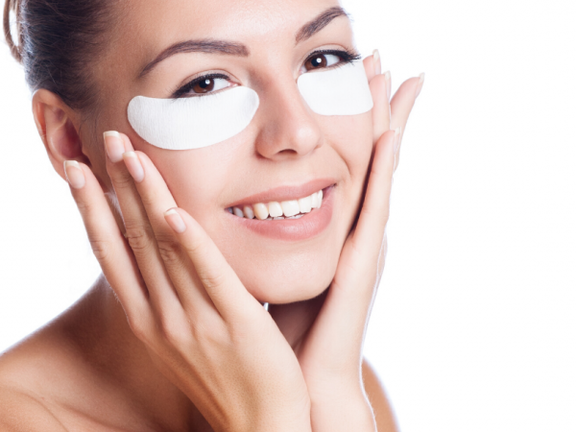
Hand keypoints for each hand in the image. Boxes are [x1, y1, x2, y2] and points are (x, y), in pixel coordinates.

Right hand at [62, 133, 311, 431]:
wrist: (260, 427)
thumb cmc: (225, 378)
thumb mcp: (182, 338)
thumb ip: (170, 294)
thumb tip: (162, 251)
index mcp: (146, 319)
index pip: (110, 253)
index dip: (91, 209)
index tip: (75, 170)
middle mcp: (161, 317)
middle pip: (132, 239)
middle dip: (116, 185)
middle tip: (106, 138)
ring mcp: (195, 321)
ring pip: (163, 248)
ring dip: (145, 197)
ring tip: (131, 153)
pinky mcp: (236, 324)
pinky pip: (209, 277)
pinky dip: (190, 244)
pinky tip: (176, 212)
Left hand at [269, 51, 423, 430]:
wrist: (303, 386)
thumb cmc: (284, 332)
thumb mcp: (268, 274)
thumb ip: (256, 243)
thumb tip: (228, 214)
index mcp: (328, 233)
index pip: (341, 164)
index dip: (347, 122)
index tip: (351, 78)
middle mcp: (350, 232)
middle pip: (365, 156)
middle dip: (374, 108)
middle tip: (383, 58)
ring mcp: (362, 246)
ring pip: (377, 171)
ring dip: (390, 123)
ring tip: (399, 77)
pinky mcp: (362, 265)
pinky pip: (372, 209)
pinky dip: (382, 171)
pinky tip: (388, 135)